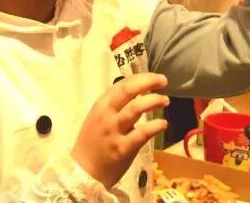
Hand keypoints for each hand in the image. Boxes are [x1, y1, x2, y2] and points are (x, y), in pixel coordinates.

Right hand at [72, 73, 169, 188]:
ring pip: (136, 108)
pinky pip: (143, 133)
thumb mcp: (98, 118)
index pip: (122, 84)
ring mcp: (114, 131)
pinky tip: (163, 124)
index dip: (141, 78)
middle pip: (128, 90)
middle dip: (148, 81)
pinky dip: (156, 125)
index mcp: (101, 106)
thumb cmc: (93, 143)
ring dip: (155, 101)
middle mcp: (106, 115)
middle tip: (163, 81)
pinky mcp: (123, 149)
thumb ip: (114, 105)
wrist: (83, 172)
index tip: (155, 78)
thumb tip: (137, 91)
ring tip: (165, 101)